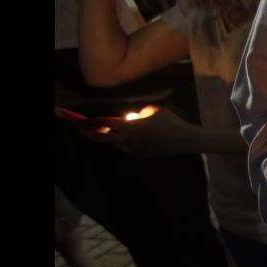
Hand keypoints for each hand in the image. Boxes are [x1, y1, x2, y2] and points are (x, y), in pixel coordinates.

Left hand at [80, 105, 195, 157]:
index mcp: (130, 127)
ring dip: (115, 139)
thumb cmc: (170, 121)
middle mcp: (129, 140)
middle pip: (104, 138)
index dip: (99, 120)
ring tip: (114, 133)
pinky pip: (130, 149)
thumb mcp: (153, 110)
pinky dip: (129, 143)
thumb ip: (138, 114)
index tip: (92, 119)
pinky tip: (138, 138)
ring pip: (118, 145)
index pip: (108, 123)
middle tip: (81, 132)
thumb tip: (131, 118)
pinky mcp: (143, 155)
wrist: (184, 139)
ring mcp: (135, 150)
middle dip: (92, 135)